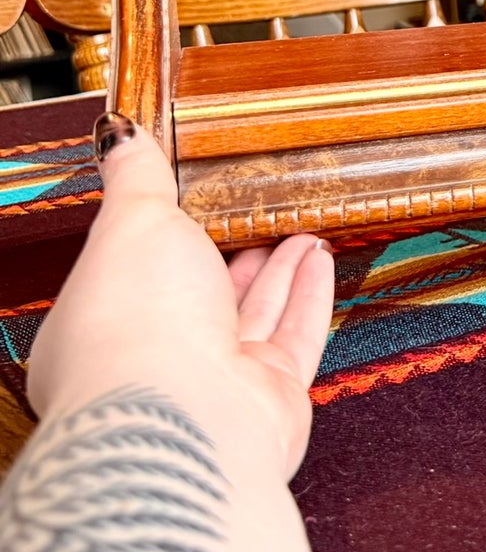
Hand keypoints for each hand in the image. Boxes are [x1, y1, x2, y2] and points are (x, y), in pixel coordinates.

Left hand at [26, 113, 334, 478]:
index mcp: (98, 324)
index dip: (170, 235)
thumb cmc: (136, 329)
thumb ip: (138, 180)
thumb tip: (119, 135)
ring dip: (281, 270)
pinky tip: (322, 261)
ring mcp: (213, 382)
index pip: (137, 272)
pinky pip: (294, 337)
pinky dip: (310, 296)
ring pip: (252, 316)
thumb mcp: (132, 223)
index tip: (200, 199)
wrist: (186, 416)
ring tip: (305, 230)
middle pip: (201, 298)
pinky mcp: (269, 398)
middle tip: (263, 215)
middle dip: (234, 254)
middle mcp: (156, 361)